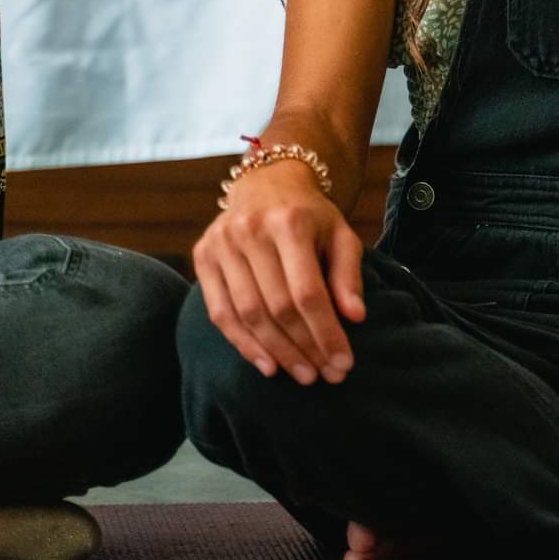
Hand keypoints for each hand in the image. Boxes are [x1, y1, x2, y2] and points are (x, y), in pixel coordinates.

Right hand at [192, 162, 366, 384]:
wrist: (266, 183)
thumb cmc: (310, 216)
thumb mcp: (340, 235)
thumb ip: (349, 275)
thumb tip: (355, 318)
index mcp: (290, 222)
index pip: (308, 292)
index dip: (326, 333)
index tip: (343, 363)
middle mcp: (250, 230)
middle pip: (277, 307)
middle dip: (304, 347)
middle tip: (324, 376)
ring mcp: (221, 243)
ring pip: (248, 314)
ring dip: (277, 352)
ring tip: (302, 375)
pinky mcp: (202, 256)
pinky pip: (220, 313)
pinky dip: (243, 344)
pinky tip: (267, 364)